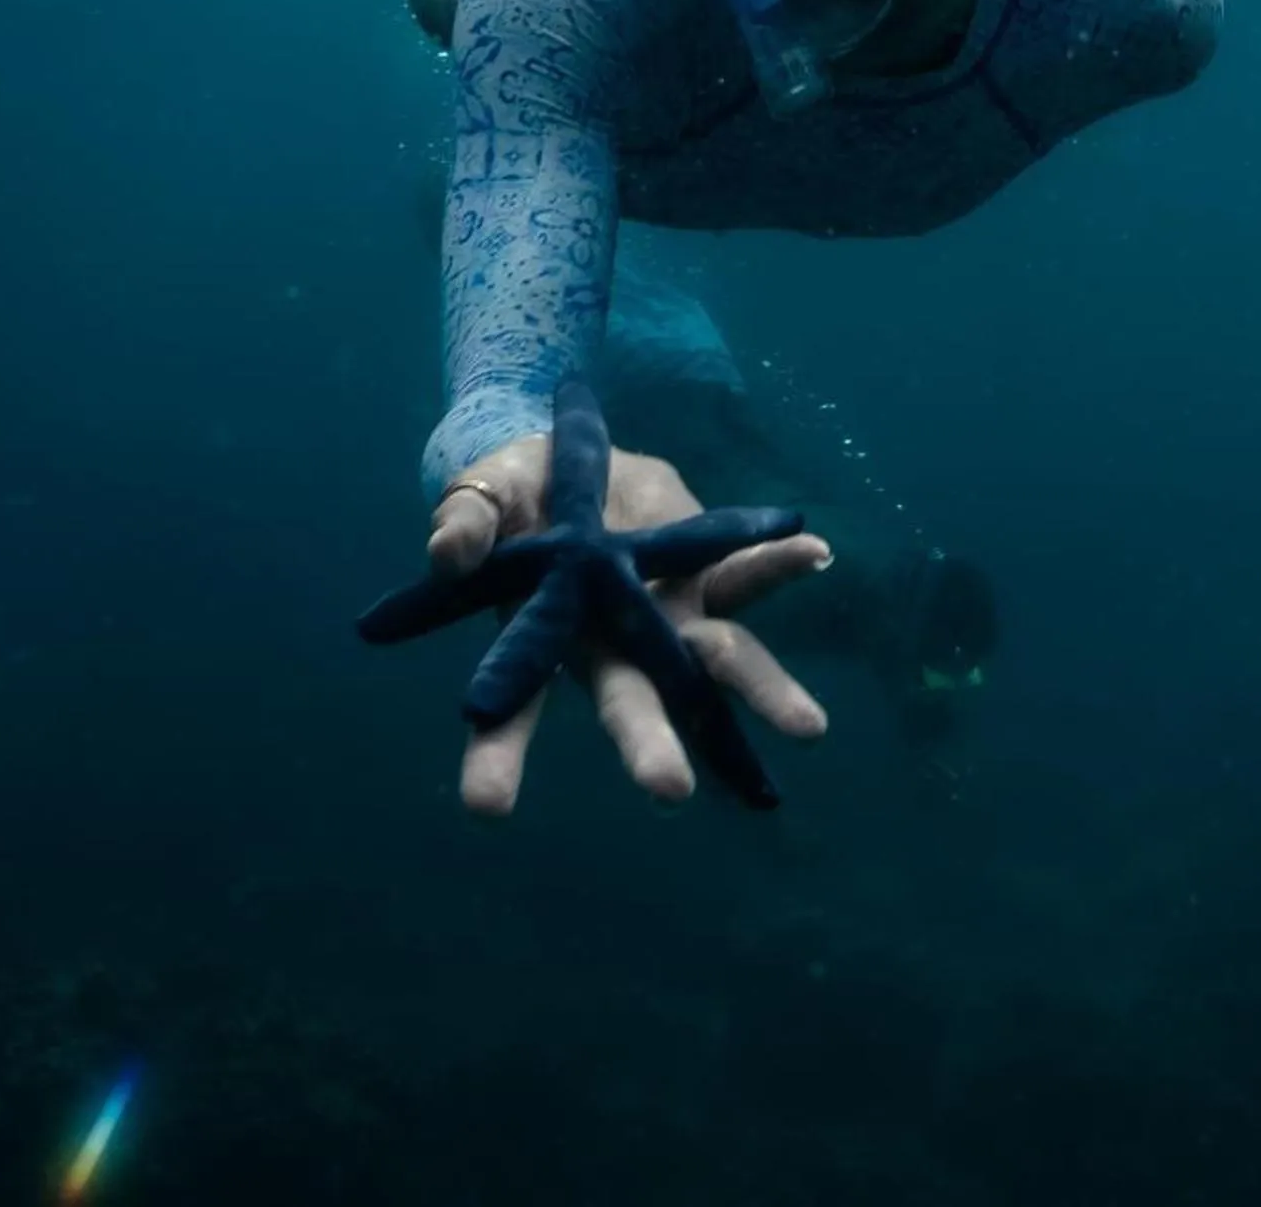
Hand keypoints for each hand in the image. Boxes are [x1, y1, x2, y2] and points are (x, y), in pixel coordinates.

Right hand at [430, 437, 831, 813]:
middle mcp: (614, 645)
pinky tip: (814, 556)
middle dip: (649, 744)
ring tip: (809, 728)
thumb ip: (465, 519)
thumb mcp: (481, 493)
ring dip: (762, 689)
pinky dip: (776, 564)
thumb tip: (447, 553)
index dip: (496, 757)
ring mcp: (667, 613)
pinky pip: (744, 572)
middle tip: (670, 791)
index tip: (484, 809)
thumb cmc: (515, 492)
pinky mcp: (706, 570)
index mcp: (545, 640)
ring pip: (714, 662)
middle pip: (632, 703)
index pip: (513, 710)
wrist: (569, 451)